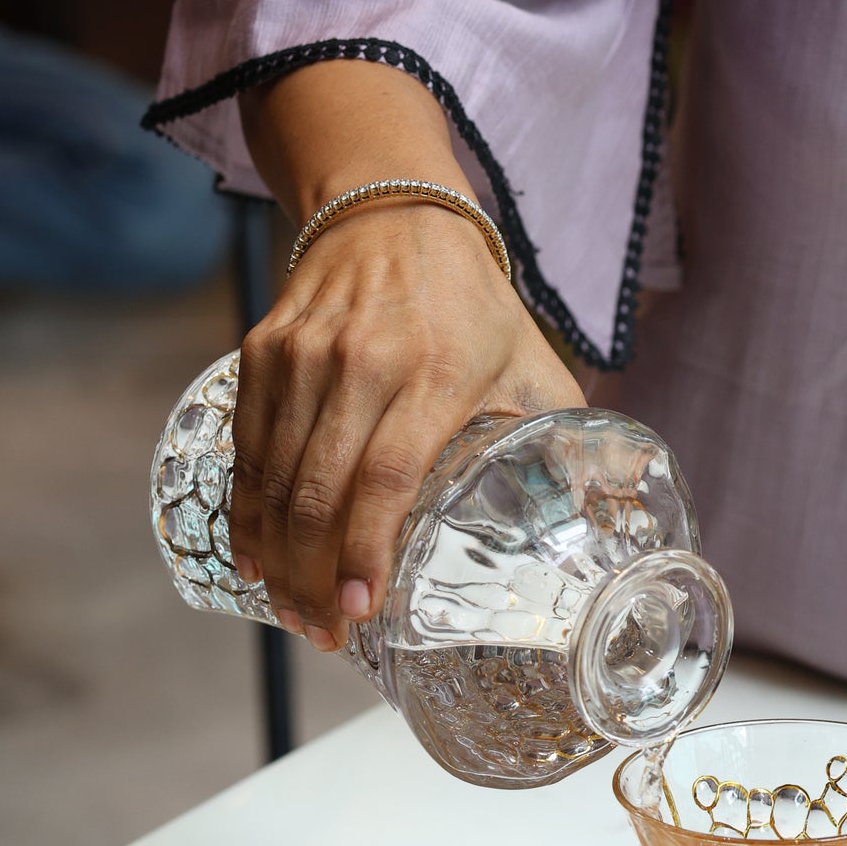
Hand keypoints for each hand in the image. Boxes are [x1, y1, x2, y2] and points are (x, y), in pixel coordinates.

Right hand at [230, 200, 583, 649]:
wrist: (391, 211)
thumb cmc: (471, 307)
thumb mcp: (530, 363)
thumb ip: (561, 440)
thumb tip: (601, 524)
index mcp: (438, 372)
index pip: (388, 477)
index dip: (367, 550)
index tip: (362, 609)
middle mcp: (363, 361)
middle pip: (321, 492)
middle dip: (316, 578)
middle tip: (326, 634)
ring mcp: (305, 354)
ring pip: (276, 478)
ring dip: (278, 559)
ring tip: (295, 614)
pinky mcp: (265, 350)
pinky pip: (247, 448)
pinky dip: (246, 512)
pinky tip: (255, 560)